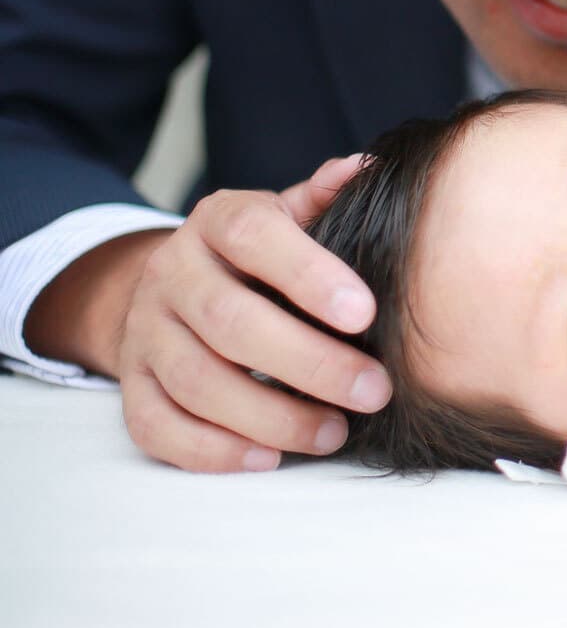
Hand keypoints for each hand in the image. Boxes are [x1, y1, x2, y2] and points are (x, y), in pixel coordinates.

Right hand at [109, 156, 388, 471]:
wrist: (176, 284)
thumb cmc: (260, 253)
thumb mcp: (287, 217)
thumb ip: (324, 199)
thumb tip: (366, 169)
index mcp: (218, 220)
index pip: (255, 234)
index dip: (308, 273)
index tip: (365, 313)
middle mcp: (172, 271)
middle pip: (231, 321)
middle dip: (310, 363)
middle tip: (374, 391)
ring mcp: (145, 330)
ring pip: (197, 382)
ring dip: (272, 416)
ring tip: (335, 432)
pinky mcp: (131, 384)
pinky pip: (156, 426)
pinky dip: (212, 450)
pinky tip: (268, 457)